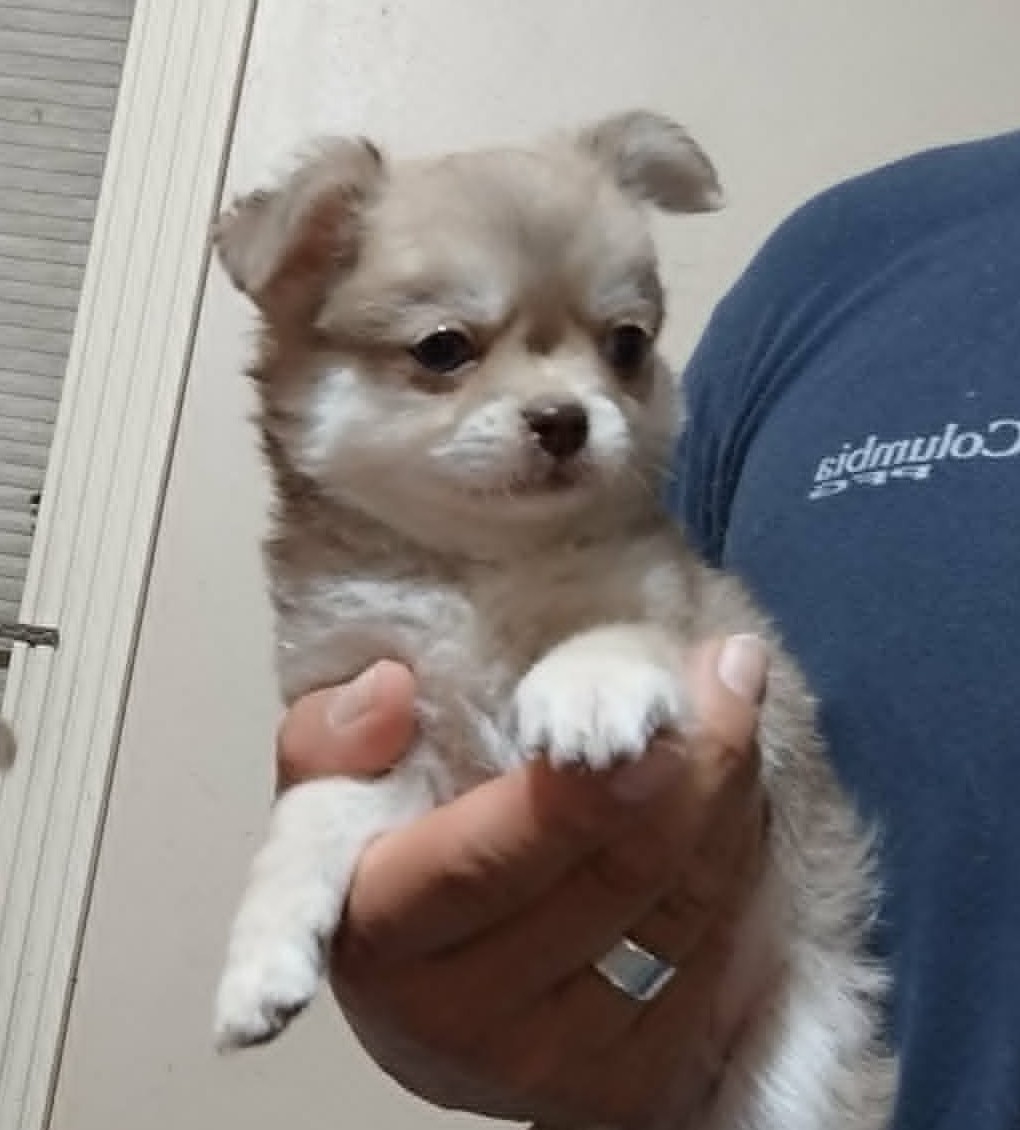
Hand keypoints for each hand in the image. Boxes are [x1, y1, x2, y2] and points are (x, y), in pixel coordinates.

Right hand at [277, 636, 770, 1128]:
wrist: (440, 1013)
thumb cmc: (392, 877)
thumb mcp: (329, 797)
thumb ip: (331, 737)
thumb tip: (392, 690)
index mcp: (384, 936)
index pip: (489, 860)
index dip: (577, 795)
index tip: (649, 715)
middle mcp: (469, 1020)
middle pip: (614, 879)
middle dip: (694, 765)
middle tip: (730, 669)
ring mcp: (558, 1066)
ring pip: (682, 915)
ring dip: (728, 801)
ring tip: (733, 711)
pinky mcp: (633, 1091)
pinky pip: (717, 957)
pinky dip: (737, 864)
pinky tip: (730, 800)